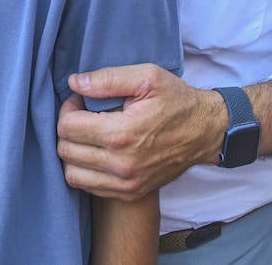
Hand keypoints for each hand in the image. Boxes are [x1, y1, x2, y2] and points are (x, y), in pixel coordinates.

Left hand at [56, 64, 222, 201]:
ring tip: (88, 134)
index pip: (67, 127)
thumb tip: (76, 82)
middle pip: (65, 151)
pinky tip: (96, 151)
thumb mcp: (147, 77)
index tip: (81, 100)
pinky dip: (84, 169)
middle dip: (67, 129)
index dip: (68, 108)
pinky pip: (88, 187)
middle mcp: (121, 164)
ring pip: (72, 173)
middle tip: (83, 115)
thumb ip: (108, 79)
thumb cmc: (177, 101)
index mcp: (122, 133)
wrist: (205, 132)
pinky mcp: (129, 193)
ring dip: (72, 151)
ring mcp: (125, 183)